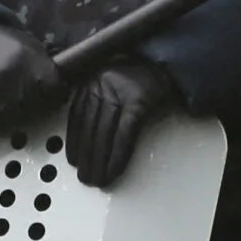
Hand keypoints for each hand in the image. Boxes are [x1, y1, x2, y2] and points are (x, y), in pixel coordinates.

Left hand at [65, 61, 179, 188]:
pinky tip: (116, 169)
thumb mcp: (111, 83)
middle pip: (90, 128)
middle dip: (87, 157)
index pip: (77, 116)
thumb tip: (85, 139)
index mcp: (90, 82)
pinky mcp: (138, 102)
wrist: (167, 62)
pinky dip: (119, 155)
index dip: (74, 141)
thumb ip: (96, 102)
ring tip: (99, 179)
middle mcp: (100, 86)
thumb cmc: (139, 75)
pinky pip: (125, 134)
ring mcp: (119, 93)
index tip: (73, 160)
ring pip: (105, 134)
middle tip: (86, 178)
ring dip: (101, 161)